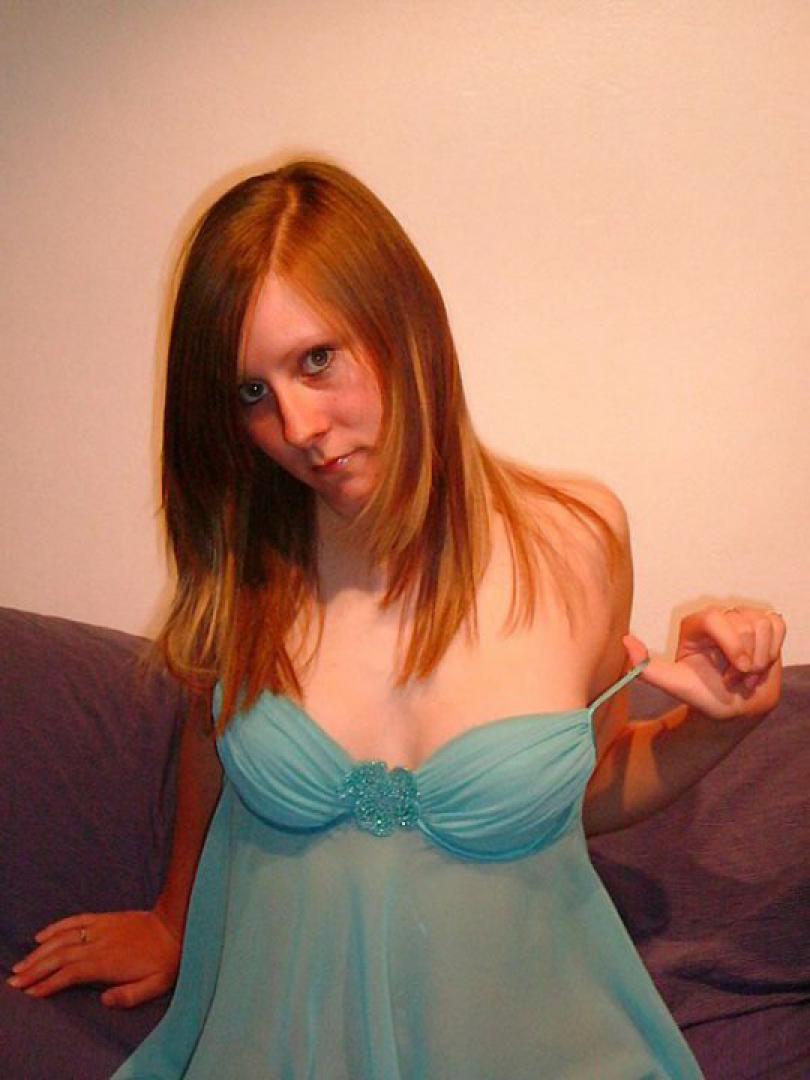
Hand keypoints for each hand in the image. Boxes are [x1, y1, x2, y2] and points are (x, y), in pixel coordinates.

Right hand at [7, 909, 180, 1007]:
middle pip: (60, 957)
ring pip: (63, 940)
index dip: (49, 984)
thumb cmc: (167, 959)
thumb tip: (103, 1000)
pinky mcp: (104, 918)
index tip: (31, 993)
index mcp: (108, 963)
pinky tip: (41, 936)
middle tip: (14, 981)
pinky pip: (76, 921)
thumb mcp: (156, 985)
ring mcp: (101, 928)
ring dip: (39, 952)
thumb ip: (129, 996)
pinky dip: (56, 927)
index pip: (70, 974)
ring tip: (20, 965)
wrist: (177, 925)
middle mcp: (99, 944)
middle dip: (35, 970)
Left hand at [624, 606, 785, 719]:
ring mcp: (743, 619)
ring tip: (745, 673)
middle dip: (746, 659)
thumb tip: (625, 642)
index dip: (732, 642)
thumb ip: (646, 668)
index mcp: (695, 625)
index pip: (716, 618)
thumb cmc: (705, 695)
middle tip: (735, 677)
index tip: (739, 667)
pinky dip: (775, 649)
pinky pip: (777, 625)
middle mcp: (719, 617)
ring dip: (761, 658)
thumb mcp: (674, 684)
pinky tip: (761, 663)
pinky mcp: (764, 624)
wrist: (735, 708)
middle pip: (744, 624)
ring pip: (763, 624)